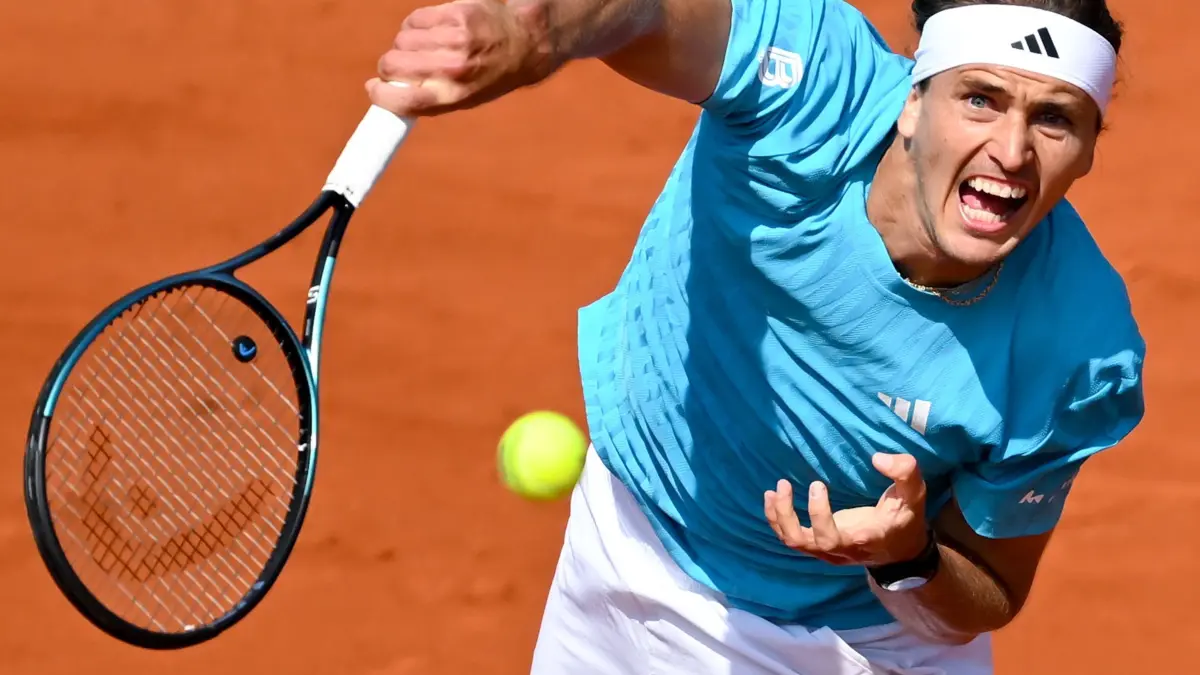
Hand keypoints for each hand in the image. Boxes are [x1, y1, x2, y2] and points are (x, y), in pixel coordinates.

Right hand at [367, 0, 554, 116]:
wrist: (523, 42)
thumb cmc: (488, 75)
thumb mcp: (464, 99)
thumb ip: (426, 98)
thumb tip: (381, 91)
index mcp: (453, 97)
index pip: (401, 100)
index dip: (380, 95)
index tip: (375, 88)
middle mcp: (453, 70)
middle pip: (393, 64)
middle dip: (390, 66)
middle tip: (401, 66)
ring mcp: (454, 40)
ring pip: (401, 39)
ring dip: (406, 43)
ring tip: (425, 46)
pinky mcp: (454, 14)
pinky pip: (415, 19)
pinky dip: (417, 24)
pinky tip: (434, 30)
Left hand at [763, 453, 929, 567]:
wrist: (902, 552)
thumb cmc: (905, 520)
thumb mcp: (914, 495)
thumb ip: (905, 473)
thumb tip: (878, 458)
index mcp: (860, 538)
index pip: (829, 537)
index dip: (817, 514)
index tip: (817, 484)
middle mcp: (838, 549)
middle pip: (802, 541)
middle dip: (787, 515)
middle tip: (783, 484)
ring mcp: (827, 551)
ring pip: (793, 542)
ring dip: (778, 517)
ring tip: (774, 490)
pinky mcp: (820, 547)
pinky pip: (793, 539)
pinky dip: (778, 521)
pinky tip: (772, 499)